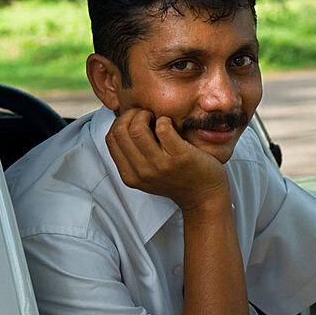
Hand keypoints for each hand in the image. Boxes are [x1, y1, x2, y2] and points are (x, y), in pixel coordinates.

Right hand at [105, 108, 228, 211]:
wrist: (205, 198)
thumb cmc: (178, 180)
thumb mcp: (148, 174)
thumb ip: (134, 156)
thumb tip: (123, 123)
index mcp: (130, 176)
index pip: (110, 139)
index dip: (120, 122)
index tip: (135, 120)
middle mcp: (142, 172)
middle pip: (121, 131)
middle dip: (132, 115)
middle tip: (146, 116)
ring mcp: (160, 165)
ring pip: (137, 128)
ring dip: (146, 115)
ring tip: (157, 119)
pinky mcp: (180, 157)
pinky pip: (163, 128)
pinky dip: (165, 120)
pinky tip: (172, 124)